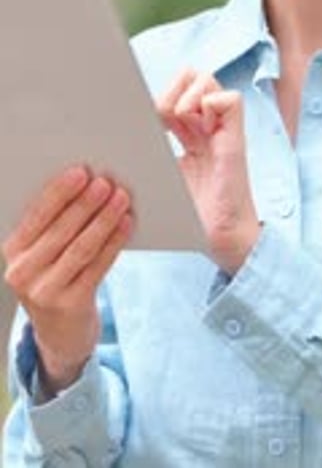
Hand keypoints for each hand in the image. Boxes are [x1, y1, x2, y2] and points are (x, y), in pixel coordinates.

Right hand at [1, 165, 132, 394]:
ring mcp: (45, 292)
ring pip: (81, 247)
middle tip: (105, 182)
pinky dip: (114, 242)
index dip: (59, 192)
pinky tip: (126, 224)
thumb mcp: (42, 253)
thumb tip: (86, 184)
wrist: (59, 332)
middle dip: (85, 203)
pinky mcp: (71, 304)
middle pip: (60, 230)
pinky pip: (97, 266)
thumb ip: (54, 224)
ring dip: (104, 219)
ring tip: (121, 198)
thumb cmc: (55, 276)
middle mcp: (22, 272)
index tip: (80, 171)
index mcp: (12, 250)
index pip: (36, 216)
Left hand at [158, 69, 259, 274]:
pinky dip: (210, 104)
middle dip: (171, 88)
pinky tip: (198, 126)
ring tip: (178, 120)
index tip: (144, 117)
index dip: (158, 96)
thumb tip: (109, 138)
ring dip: (186, 95)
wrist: (220, 241)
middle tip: (160, 117)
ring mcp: (222, 131)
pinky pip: (230, 99)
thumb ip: (147, 153)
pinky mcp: (235, 139)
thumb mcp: (159, 176)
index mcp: (189, 134)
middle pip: (191, 77)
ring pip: (207, 80)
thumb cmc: (190, 216)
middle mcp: (207, 127)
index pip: (175, 91)